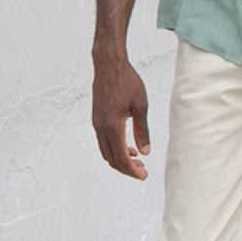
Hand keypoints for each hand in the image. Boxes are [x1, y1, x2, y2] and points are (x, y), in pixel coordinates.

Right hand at [92, 56, 151, 179]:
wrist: (108, 64)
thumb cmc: (127, 81)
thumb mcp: (141, 106)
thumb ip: (142, 131)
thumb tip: (145, 152)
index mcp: (113, 126)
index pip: (121, 158)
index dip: (132, 171)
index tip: (144, 175)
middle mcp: (101, 128)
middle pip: (112, 159)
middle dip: (127, 168)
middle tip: (143, 170)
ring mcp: (97, 123)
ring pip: (106, 151)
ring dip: (120, 159)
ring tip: (137, 159)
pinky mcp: (97, 118)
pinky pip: (103, 141)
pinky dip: (115, 149)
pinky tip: (127, 145)